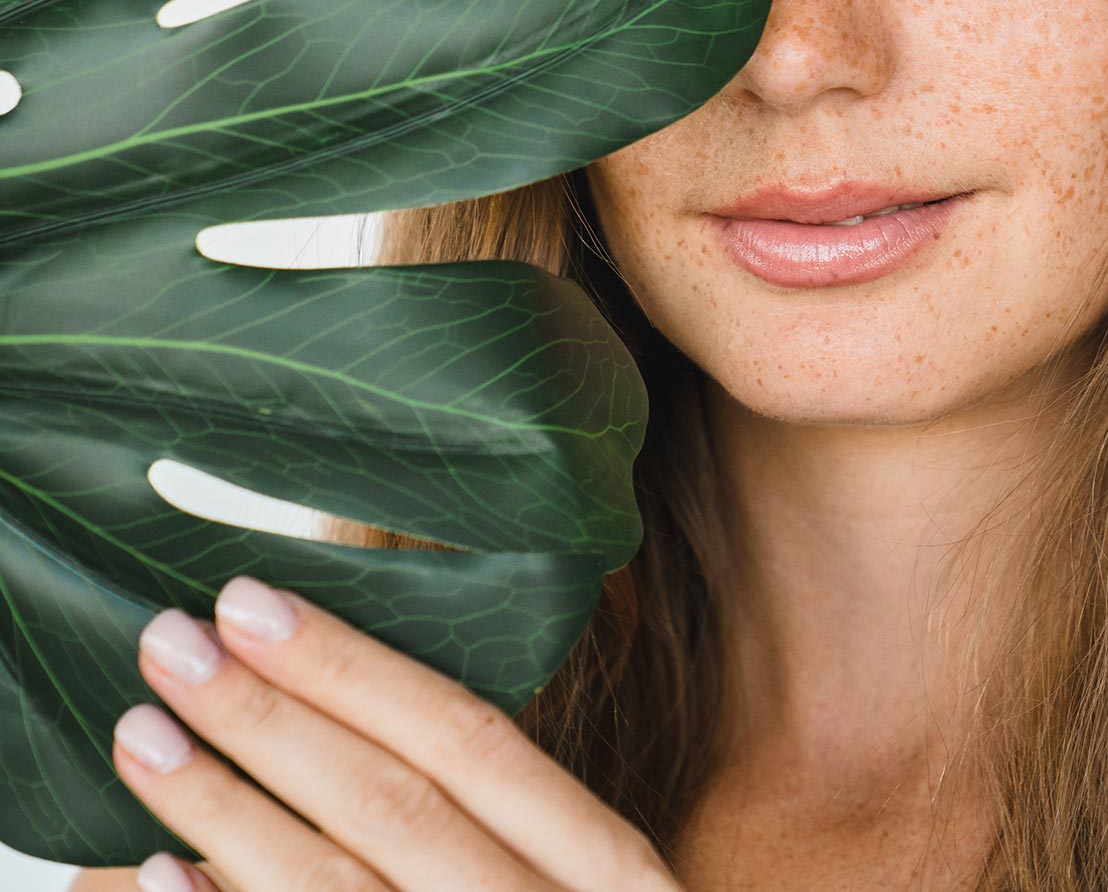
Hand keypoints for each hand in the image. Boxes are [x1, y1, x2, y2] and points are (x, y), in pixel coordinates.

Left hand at [109, 576, 679, 891]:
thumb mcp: (583, 891)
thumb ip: (507, 822)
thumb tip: (356, 700)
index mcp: (609, 875)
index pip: (473, 742)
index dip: (358, 670)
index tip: (252, 602)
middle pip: (397, 807)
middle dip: (273, 717)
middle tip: (167, 643)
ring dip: (224, 810)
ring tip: (142, 737)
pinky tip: (155, 876)